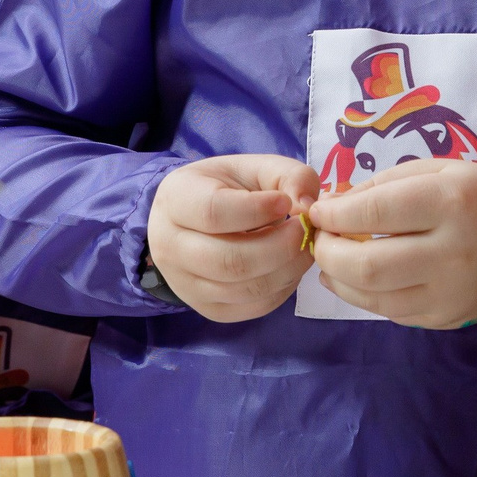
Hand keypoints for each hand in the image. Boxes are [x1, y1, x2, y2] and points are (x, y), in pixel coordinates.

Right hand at [146, 154, 318, 321]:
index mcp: (176, 201)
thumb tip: (307, 205)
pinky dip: (282, 289)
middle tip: (305, 230)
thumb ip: (286, 175)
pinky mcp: (209, 309)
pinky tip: (290, 266)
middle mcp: (170, 247)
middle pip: (230, 261)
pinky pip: (253, 307)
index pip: (213, 213)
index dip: (256, 210)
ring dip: (287, 270)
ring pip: (244, 289)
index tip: (287, 203)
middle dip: (280, 247)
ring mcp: (186, 285)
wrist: (193, 222)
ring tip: (303, 247)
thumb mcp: (252, 168)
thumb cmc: (226, 189)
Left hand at [305, 161, 476, 327]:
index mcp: (450, 203)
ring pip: (375, 298)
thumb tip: (333, 206)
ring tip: (330, 262)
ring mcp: (452, 293)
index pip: (373, 213)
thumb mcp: (441, 171)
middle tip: (319, 241)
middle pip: (368, 265)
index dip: (334, 214)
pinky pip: (393, 312)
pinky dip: (368, 297)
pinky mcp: (449, 318)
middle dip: (329, 253)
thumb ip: (385, 185)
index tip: (317, 211)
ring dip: (340, 280)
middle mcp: (452, 253)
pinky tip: (361, 279)